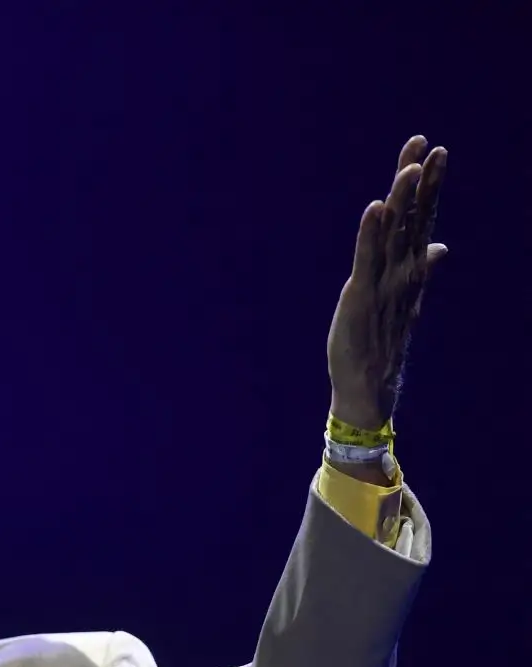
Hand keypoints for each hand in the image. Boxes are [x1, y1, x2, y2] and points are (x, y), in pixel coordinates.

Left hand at [326, 135, 448, 430]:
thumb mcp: (402, 298)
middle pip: (414, 218)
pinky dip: (370, 233)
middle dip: (422, 183)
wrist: (369, 383)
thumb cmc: (382, 338)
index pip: (420, 216)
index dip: (426, 184)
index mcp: (409, 266)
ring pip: (395, 233)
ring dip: (401, 199)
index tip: (431, 149)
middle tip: (431, 147)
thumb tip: (440, 248)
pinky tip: (375, 207)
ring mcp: (385, 282)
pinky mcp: (363, 296)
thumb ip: (420, 268)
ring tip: (408, 166)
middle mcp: (402, 270)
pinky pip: (367, 259)